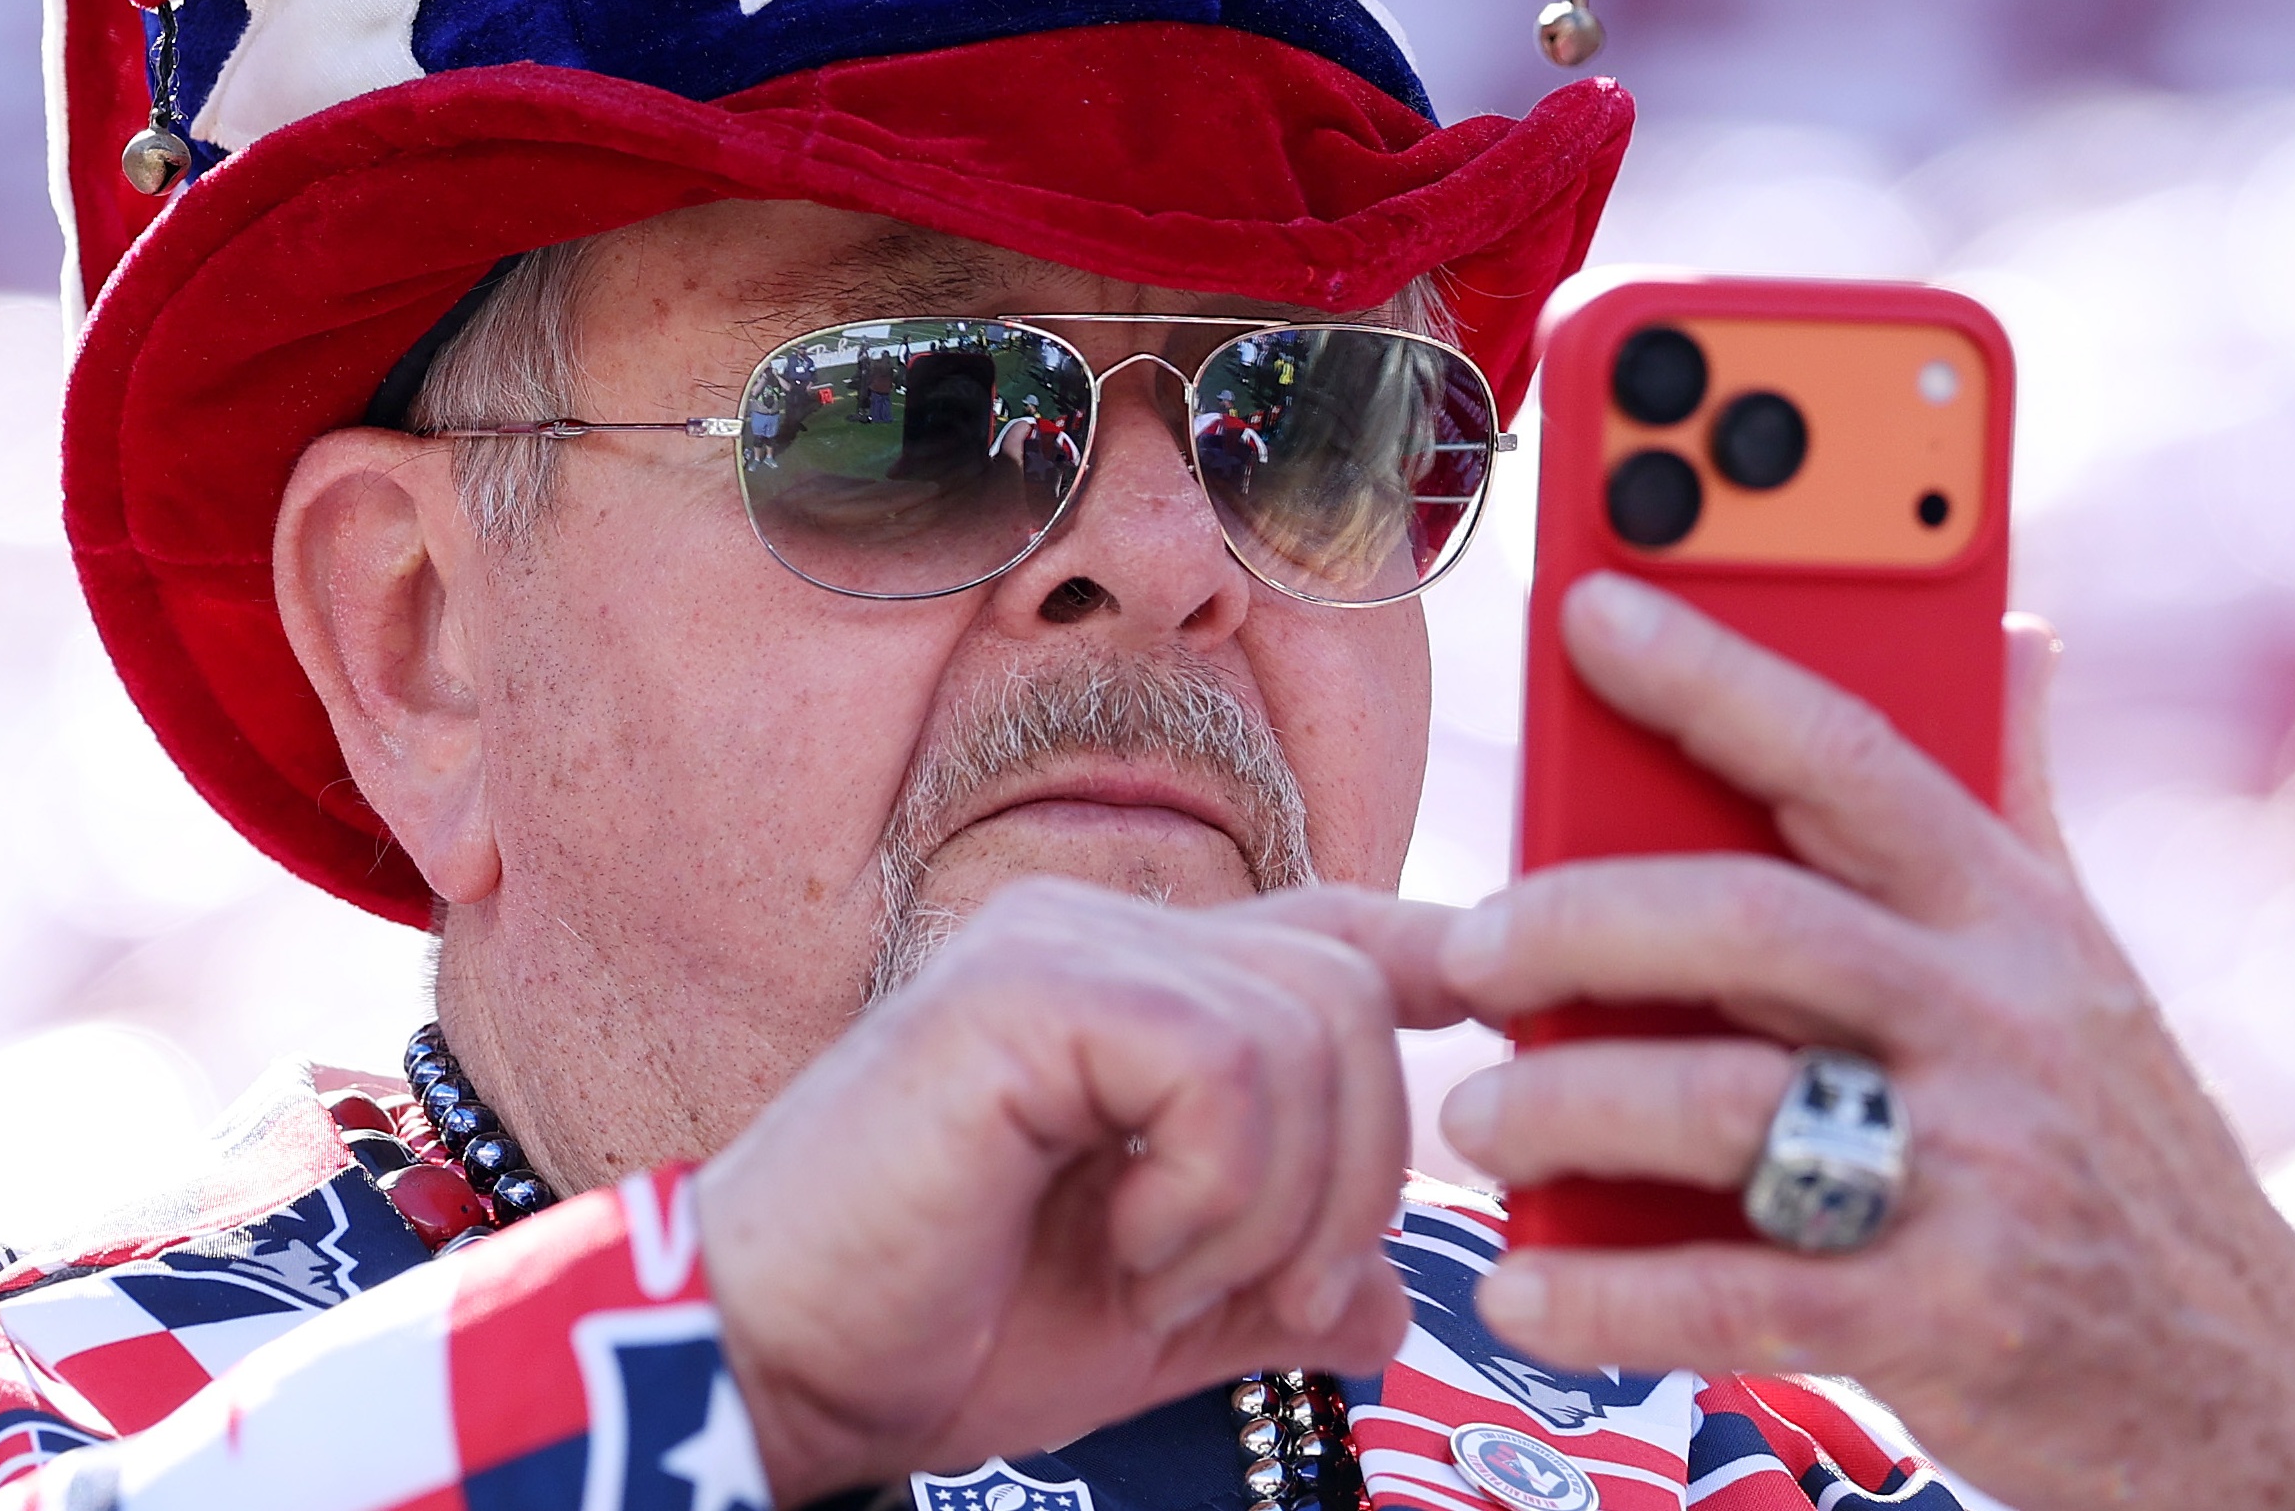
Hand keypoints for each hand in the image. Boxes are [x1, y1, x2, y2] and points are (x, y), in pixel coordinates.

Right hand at [695, 881, 1463, 1502]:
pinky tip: (1126, 1247)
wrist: (784, 1366)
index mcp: (1134, 984)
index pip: (1334, 928)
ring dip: (1272, 1203)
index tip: (1510, 1017)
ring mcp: (1058, 946)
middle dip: (1356, 1173)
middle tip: (1261, 1293)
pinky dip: (1211, 1191)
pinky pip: (1223, 1064)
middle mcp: (1101, 931)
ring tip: (1161, 1275)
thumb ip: (1273, 1286)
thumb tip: (1392, 1305)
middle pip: (1354, 990)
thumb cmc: (940, 1329)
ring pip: (1307, 1027)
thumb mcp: (1156, 1315)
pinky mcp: (1022, 992)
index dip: (1442, 961)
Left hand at [1432, 575, 2294, 1510]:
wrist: (2251, 1390)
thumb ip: (2019, 796)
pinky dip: (1611, 1296)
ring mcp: (1979, 1176)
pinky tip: (1524, 1293)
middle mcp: (1998, 1025)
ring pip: (1728, 1103)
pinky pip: (1743, 1293)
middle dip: (1581, 922)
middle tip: (1470, 951)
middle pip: (1754, 925)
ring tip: (1481, 1121)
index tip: (1586, 608)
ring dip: (1568, 1107)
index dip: (1715, 674)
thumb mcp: (2085, 962)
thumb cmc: (2119, 1149)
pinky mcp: (1949, 1322)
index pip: (1852, 757)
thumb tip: (2011, 628)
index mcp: (2015, 916)